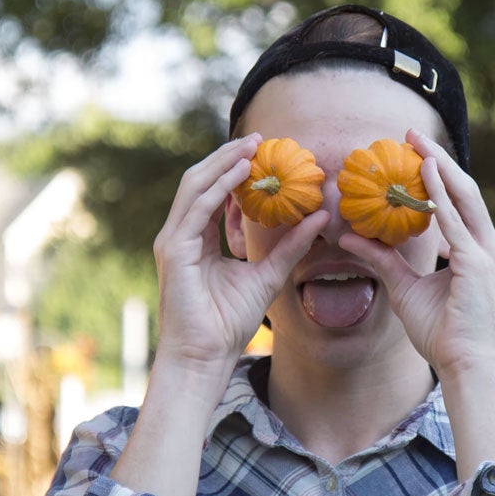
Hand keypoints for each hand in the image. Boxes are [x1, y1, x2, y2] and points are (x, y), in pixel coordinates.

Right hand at [153, 134, 328, 374]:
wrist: (206, 356)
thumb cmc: (229, 323)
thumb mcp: (269, 274)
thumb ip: (291, 246)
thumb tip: (321, 216)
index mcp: (197, 239)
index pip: (213, 194)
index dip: (235, 171)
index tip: (263, 153)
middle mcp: (182, 235)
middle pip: (201, 182)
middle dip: (228, 158)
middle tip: (258, 139)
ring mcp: (173, 241)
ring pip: (195, 186)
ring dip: (223, 163)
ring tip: (251, 147)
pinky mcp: (173, 250)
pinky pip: (197, 208)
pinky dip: (219, 187)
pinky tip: (241, 173)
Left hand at [339, 129, 494, 378]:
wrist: (467, 368)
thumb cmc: (442, 336)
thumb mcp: (405, 290)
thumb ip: (381, 261)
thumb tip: (348, 238)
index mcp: (478, 253)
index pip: (459, 204)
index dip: (438, 176)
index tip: (414, 155)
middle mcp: (487, 248)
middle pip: (464, 191)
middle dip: (439, 160)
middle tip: (412, 135)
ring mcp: (486, 254)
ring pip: (463, 197)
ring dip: (439, 166)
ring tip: (416, 142)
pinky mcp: (477, 265)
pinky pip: (455, 222)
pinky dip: (440, 194)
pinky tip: (424, 173)